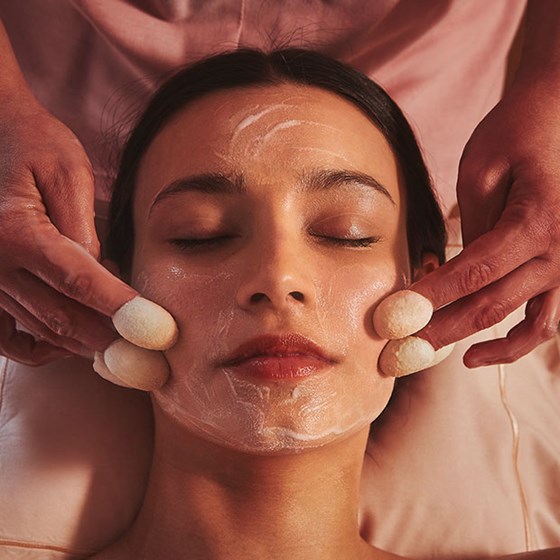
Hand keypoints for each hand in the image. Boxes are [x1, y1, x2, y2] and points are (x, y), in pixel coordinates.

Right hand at [0, 90, 137, 364]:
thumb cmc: (33, 144)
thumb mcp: (66, 172)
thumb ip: (84, 228)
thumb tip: (104, 276)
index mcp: (17, 232)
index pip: (79, 281)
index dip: (120, 309)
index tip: (155, 332)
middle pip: (61, 315)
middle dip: (109, 340)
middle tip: (148, 360)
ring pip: (41, 330)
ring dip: (85, 345)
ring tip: (125, 354)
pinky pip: (7, 339)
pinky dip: (42, 349)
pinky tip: (72, 346)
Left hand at [411, 79, 559, 366]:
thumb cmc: (518, 131)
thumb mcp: (482, 167)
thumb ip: (471, 223)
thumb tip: (451, 272)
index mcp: (536, 221)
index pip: (472, 273)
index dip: (431, 299)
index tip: (395, 316)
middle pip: (492, 304)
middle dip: (442, 329)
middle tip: (403, 348)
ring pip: (527, 324)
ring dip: (482, 344)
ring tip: (443, 356)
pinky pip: (548, 319)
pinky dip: (520, 340)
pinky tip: (484, 351)